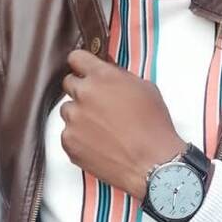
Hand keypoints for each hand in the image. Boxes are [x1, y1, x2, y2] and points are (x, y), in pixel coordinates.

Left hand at [60, 49, 186, 199]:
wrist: (152, 163)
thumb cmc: (153, 127)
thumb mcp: (145, 88)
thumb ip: (119, 75)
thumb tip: (108, 70)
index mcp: (102, 77)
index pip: (76, 58)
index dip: (81, 65)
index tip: (83, 70)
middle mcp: (83, 94)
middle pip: (68, 84)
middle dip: (81, 91)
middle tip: (98, 104)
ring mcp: (73, 119)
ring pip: (67, 110)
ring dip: (79, 115)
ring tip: (102, 128)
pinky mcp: (69, 142)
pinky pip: (67, 134)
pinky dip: (79, 137)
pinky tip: (98, 143)